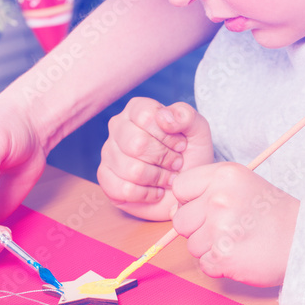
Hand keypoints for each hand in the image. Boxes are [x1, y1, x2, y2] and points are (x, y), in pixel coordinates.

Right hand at [98, 98, 213, 220]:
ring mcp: (108, 153)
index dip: (168, 136)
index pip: (146, 117)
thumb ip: (185, 116)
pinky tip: (155, 191)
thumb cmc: (190, 156)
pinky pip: (123, 189)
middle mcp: (118, 128)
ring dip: (158, 178)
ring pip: (132, 169)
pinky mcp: (106, 179)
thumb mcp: (198, 131)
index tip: (180, 145)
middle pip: (137, 143)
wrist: (186, 186)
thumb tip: (163, 117)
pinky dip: (146, 194)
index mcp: (136, 110)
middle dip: (164, 158)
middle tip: (176, 164)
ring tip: (168, 177)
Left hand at [171, 163, 299, 285]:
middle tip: (228, 228)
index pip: (180, 187)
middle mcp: (219, 199)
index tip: (210, 206)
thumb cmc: (273, 214)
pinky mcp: (222, 256)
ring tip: (237, 241)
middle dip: (198, 228)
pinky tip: (239, 255)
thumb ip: (207, 191)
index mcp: (224, 176)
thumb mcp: (242, 185)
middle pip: (180, 220)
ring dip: (210, 248)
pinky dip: (219, 265)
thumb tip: (174, 211)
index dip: (190, 200)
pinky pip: (203, 264)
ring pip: (191, 245)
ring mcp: (220, 229)